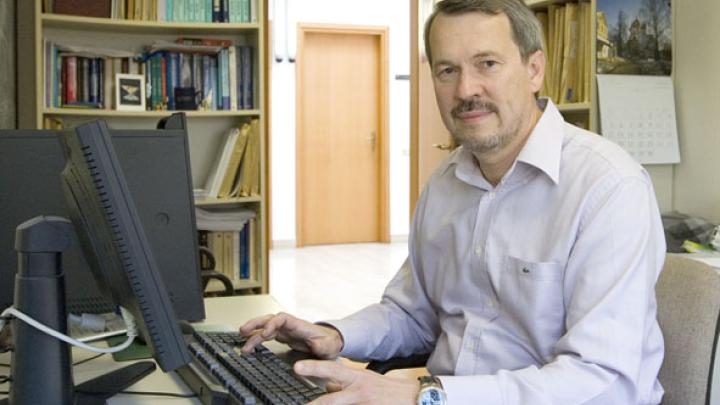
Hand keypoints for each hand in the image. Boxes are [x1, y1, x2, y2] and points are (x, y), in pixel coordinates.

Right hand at [239, 312, 343, 358]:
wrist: (330, 342)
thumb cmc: (329, 342)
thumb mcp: (328, 346)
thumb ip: (322, 345)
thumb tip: (316, 346)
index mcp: (299, 325)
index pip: (282, 319)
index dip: (272, 324)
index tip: (265, 334)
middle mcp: (290, 326)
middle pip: (269, 319)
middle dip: (256, 323)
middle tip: (243, 330)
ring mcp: (285, 330)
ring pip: (265, 327)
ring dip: (253, 332)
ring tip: (242, 340)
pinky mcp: (283, 337)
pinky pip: (267, 335)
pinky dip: (257, 339)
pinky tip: (249, 346)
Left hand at [295, 360, 419, 404]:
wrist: (416, 399)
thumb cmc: (388, 390)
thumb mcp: (365, 380)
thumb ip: (344, 384)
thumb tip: (326, 386)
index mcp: (356, 378)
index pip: (332, 370)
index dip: (313, 368)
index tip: (296, 367)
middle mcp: (359, 392)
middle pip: (331, 400)